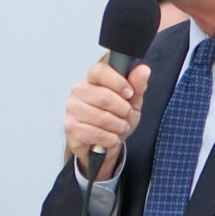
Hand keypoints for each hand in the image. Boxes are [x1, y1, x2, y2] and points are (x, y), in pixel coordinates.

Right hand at [63, 58, 148, 180]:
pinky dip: (110, 139)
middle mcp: (79, 91)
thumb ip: (137, 85)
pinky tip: (111, 138)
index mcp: (92, 79)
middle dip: (123, 111)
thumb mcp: (132, 101)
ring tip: (119, 128)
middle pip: (104, 97)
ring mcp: (73, 109)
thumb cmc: (115, 118)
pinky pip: (96, 133)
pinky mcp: (71, 128)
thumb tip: (143, 70)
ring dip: (118, 126)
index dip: (118, 83)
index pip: (100, 71)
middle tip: (126, 116)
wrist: (104, 145)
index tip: (129, 94)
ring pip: (102, 118)